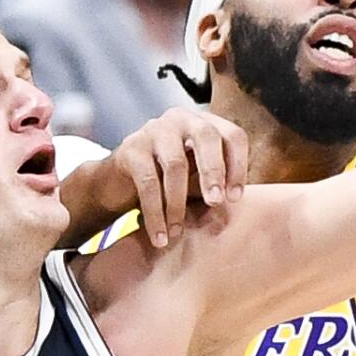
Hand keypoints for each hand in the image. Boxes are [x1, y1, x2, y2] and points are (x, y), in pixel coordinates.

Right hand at [107, 108, 248, 247]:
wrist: (117, 183)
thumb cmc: (168, 182)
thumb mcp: (198, 179)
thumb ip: (218, 185)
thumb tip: (235, 203)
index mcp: (205, 124)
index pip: (233, 135)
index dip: (239, 165)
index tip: (235, 198)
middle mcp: (181, 119)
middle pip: (206, 137)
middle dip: (214, 172)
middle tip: (215, 203)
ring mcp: (154, 130)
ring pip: (175, 164)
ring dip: (179, 202)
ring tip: (178, 232)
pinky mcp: (131, 148)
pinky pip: (148, 182)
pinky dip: (155, 213)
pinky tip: (160, 236)